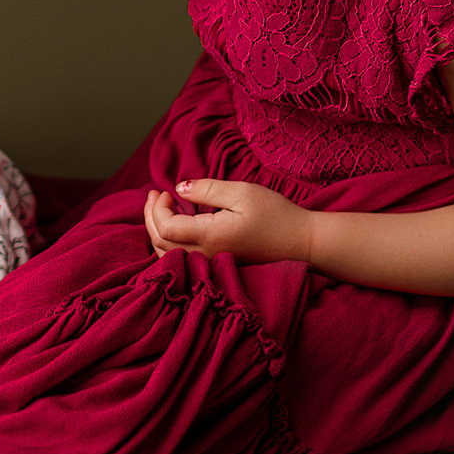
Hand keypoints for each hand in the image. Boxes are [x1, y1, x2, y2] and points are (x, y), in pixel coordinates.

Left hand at [143, 179, 311, 265]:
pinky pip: (180, 259)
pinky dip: (168, 242)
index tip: (166, 190)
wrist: (302, 243)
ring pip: (166, 254)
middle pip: (159, 243)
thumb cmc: (276, 215)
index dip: (157, 208)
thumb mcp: (242, 192)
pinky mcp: (216, 265)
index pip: (164, 228)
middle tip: (154, 195)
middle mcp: (205, 255)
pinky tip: (175, 225)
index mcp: (209, 236)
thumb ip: (208, 189)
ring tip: (159, 207)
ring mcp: (210, 264)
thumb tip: (179, 189)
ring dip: (157, 230)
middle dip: (150, 216)